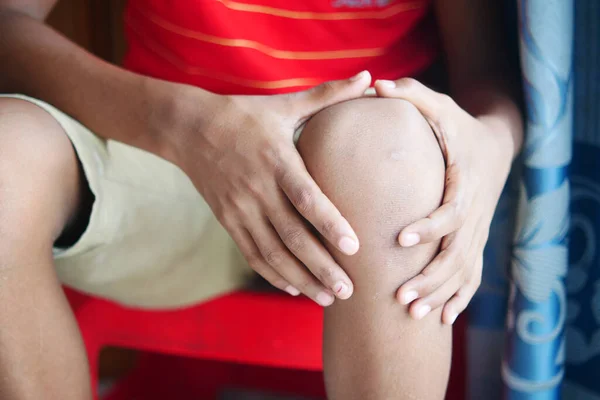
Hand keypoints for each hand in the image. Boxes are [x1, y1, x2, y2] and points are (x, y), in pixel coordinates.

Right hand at [171, 72, 371, 305]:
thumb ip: (327, 96)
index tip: (355, 247)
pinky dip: (273, 274)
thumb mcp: (285, 104)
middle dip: (322, 267)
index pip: (306, 197)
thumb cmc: (245, 115)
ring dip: (301, 279)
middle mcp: (257, 189)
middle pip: (292, 236)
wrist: (189, 128)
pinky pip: (251, 254)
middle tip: (350, 290)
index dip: (330, 223)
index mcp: (276, 160)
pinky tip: (294, 289)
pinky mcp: (228, 221)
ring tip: (329, 298)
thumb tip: (368, 77)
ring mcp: (239, 209)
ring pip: (272, 253)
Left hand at [374, 78, 513, 323]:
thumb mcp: (440, 105)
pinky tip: (441, 319)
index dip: (429, 226)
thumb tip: (375, 85)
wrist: (494, 144)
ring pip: (464, 270)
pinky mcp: (475, 240)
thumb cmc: (457, 126)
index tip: (400, 239)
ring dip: (441, 294)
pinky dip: (460, 298)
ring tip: (413, 314)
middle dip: (430, 277)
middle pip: (457, 252)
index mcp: (463, 182)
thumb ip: (411, 95)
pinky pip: (473, 275)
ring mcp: (477, 230)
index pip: (451, 211)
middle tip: (401, 297)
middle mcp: (474, 212)